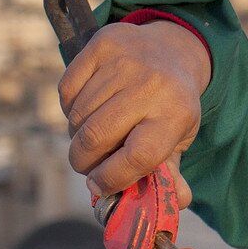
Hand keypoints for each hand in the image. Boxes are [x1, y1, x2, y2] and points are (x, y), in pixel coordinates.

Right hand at [59, 19, 210, 198]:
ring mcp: (125, 62)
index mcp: (176, 114)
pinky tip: (86, 110)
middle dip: (83, 162)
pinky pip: (67, 90)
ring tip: (91, 137)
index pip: (138, 156)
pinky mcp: (102, 45)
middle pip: (97, 137)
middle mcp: (151, 85)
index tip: (98, 186)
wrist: (172, 49)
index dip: (112, 177)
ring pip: (78, 116)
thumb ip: (170, 172)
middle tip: (86, 167)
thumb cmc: (171, 104)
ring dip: (76, 136)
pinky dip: (69, 108)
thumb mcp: (180, 137)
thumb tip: (174, 203)